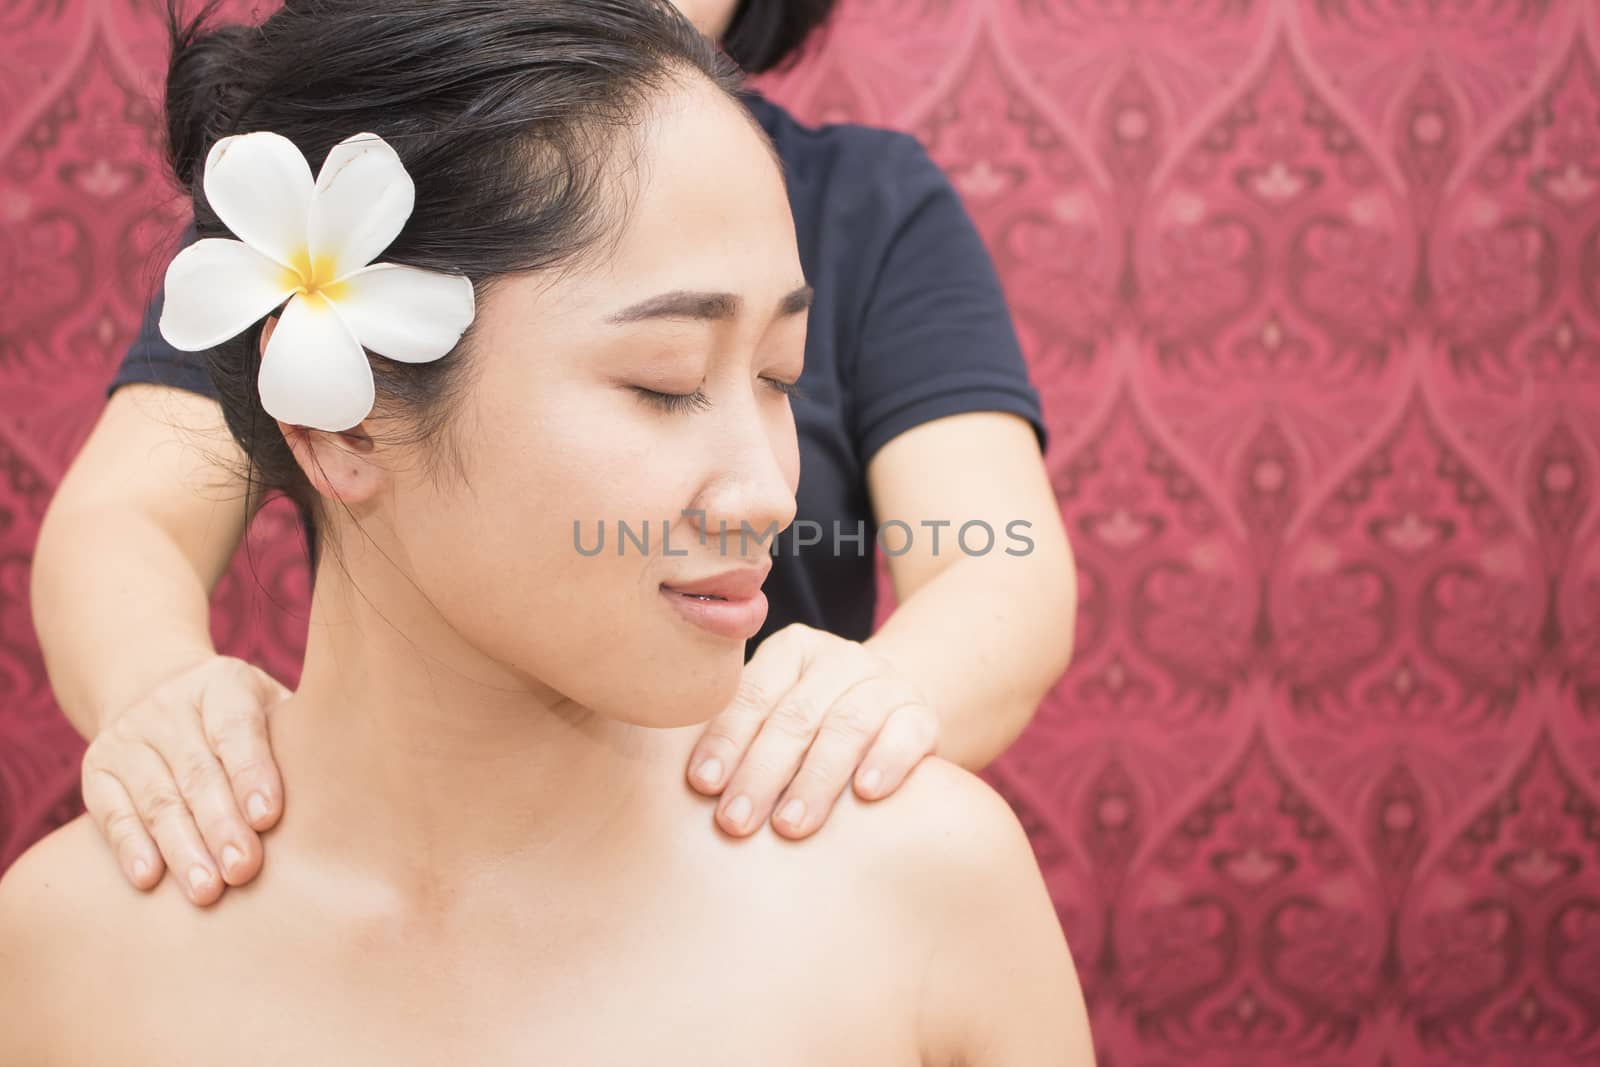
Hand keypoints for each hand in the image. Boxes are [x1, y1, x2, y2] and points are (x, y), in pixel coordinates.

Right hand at [79, 655, 288, 905]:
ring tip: (207, 890)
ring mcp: (129, 736)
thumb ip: (298, 742)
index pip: (237, 729)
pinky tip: (149, 879)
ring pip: (156, 797)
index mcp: (225, 685)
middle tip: (244, 870)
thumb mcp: (272, 708)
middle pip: (197, 771)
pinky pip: (111, 811)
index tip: (268, 818)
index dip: (252, 773)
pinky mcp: (97, 769)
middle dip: (221, 824)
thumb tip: (350, 792)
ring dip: (181, 846)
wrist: (155, 689)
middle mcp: (170, 705)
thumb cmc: (242, 720)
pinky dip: (129, 846)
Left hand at [687, 623, 940, 838]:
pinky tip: (866, 795)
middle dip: (762, 772)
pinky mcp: (922, 715)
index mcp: (792, 650)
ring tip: (789, 826)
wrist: (891, 715)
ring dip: (815, 779)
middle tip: (736, 821)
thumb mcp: (775, 715)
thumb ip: (741, 735)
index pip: (753, 694)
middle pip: (796, 715)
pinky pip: (906, 734)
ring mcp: (885, 684)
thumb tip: (694, 784)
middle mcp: (841, 659)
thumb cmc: (812, 726)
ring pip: (848, 725)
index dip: (727, 740)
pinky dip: (886, 762)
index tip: (703, 785)